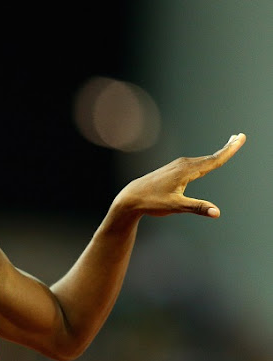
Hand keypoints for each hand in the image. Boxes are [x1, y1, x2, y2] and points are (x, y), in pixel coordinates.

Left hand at [114, 133, 245, 218]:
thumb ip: (198, 208)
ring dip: (216, 153)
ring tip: (229, 144)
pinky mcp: (172, 170)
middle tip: (240, 137)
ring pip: (202, 159)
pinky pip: (194, 163)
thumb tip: (217, 212)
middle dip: (226, 148)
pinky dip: (205, 160)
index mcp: (186, 171)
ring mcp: (177, 166)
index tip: (240, 138)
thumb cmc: (151, 202)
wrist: (130, 198)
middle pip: (210, 157)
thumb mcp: (176, 207)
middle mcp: (183, 165)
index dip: (229, 150)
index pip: (214, 160)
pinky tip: (207, 161)